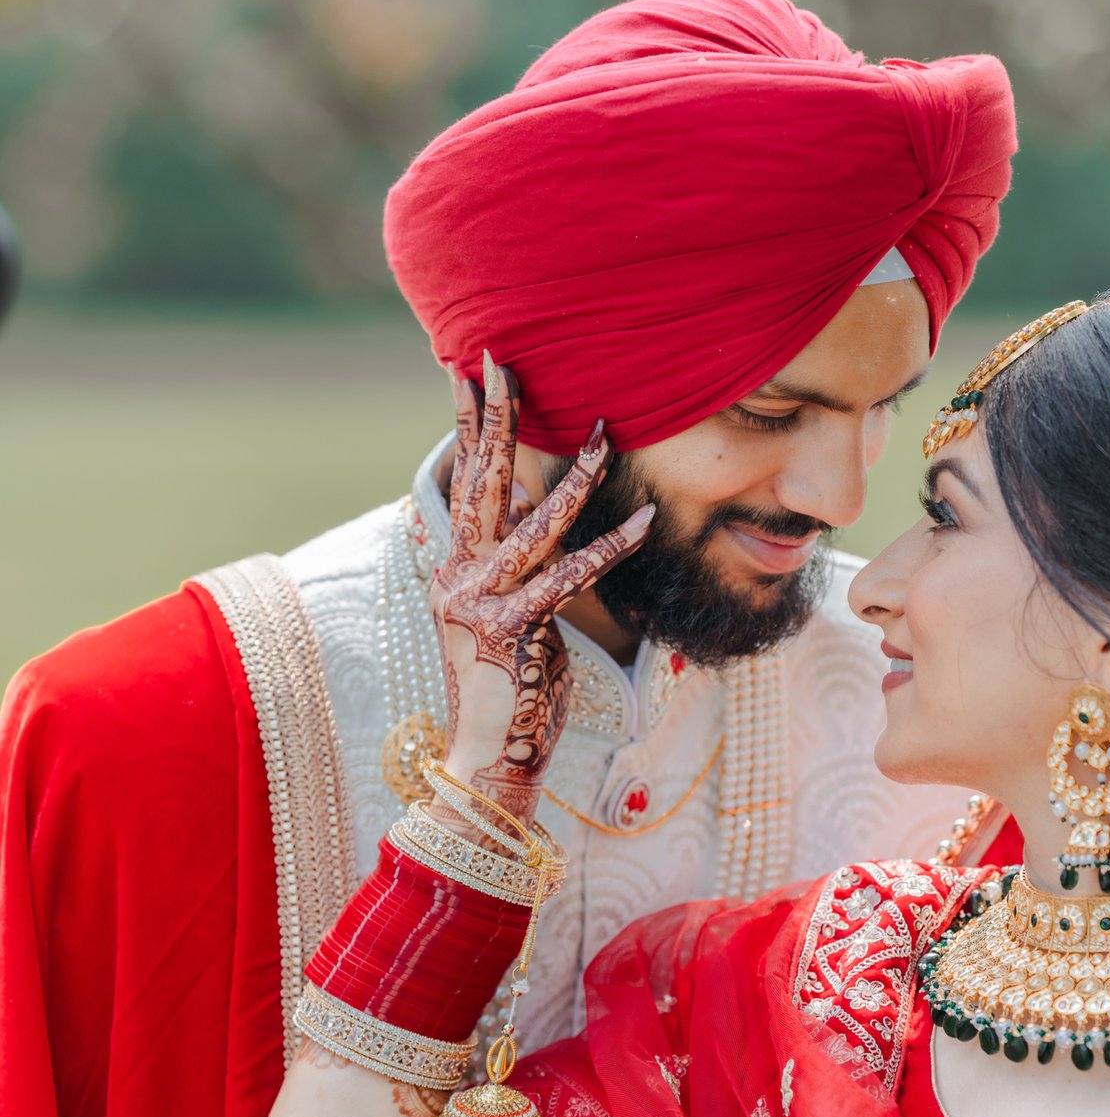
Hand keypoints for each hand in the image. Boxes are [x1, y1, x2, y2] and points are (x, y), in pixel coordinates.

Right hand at [431, 354, 651, 829]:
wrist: (489, 755)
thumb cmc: (509, 684)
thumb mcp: (508, 609)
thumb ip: (516, 555)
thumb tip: (533, 498)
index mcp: (455, 567)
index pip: (465, 481)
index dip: (469, 425)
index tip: (470, 371)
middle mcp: (458, 576)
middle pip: (481, 482)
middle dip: (492, 417)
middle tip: (500, 360)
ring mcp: (481, 601)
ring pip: (533, 523)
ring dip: (573, 476)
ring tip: (603, 431)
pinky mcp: (514, 628)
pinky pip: (571, 576)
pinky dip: (613, 546)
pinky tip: (647, 520)